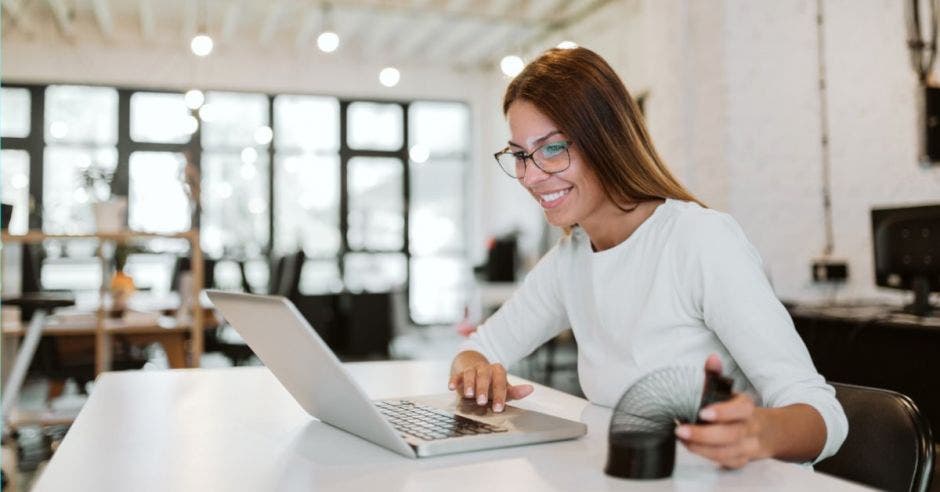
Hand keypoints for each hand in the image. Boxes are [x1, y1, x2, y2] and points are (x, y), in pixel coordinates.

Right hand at [448, 351, 532, 411]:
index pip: (500, 381)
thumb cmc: (491, 384)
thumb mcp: (503, 388)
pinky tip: (451, 387)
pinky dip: (454, 381)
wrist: (474, 369)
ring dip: (469, 384)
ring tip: (468, 395)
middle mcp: (485, 368)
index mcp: (498, 371)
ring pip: (470, 374)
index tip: (498, 408)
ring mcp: (472, 370)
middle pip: (484, 376)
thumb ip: (515, 392)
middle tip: (481, 402)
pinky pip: (457, 376)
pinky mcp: (460, 373)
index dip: (500, 395)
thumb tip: (530, 389)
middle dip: (483, 389)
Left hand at [675, 354, 771, 468]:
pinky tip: (689, 446)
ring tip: (682, 438)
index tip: (703, 412)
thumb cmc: (736, 409)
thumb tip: (712, 358)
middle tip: (681, 430)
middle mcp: (749, 428)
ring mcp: (747, 447)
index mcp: (746, 408)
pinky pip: (724, 463)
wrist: (764, 432)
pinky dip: (706, 456)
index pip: (740, 410)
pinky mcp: (740, 461)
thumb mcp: (728, 390)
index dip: (723, 412)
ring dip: (701, 448)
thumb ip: (716, 376)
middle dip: (704, 435)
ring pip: (727, 452)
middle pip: (731, 435)